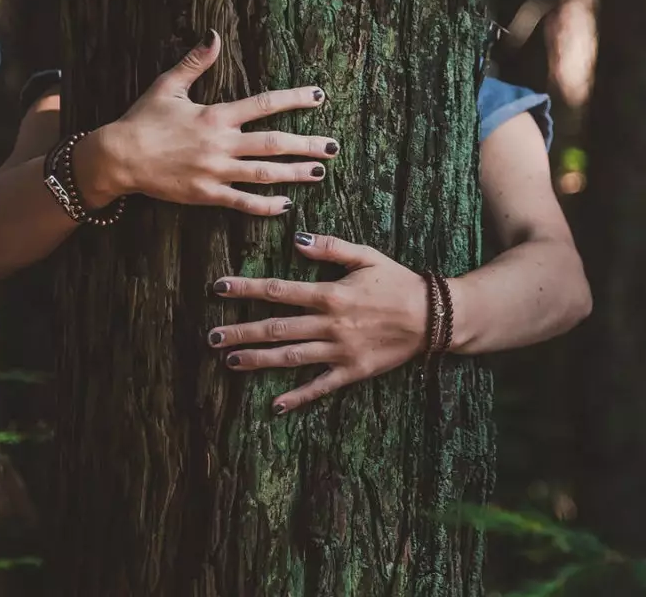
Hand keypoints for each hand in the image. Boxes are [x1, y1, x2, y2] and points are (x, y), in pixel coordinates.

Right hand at [76, 30, 339, 214]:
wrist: (119, 157)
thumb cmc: (142, 120)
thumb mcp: (168, 85)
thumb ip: (196, 62)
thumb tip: (214, 35)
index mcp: (216, 116)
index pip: (263, 104)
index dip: (293, 99)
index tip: (319, 96)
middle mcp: (221, 144)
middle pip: (273, 144)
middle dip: (306, 144)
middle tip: (333, 147)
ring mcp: (215, 172)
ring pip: (264, 174)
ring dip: (293, 173)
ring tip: (318, 172)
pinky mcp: (206, 195)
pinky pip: (241, 202)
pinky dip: (265, 205)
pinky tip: (285, 205)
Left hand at [207, 232, 428, 413]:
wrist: (433, 317)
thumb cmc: (398, 282)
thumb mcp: (367, 256)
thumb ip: (331, 248)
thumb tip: (297, 239)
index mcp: (330, 294)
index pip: (279, 291)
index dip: (247, 289)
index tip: (219, 288)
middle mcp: (330, 325)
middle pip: (276, 328)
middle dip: (241, 331)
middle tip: (212, 336)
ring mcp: (340, 351)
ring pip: (291, 357)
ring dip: (258, 360)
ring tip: (230, 362)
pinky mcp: (353, 371)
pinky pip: (320, 386)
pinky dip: (298, 397)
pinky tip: (275, 405)